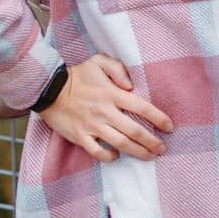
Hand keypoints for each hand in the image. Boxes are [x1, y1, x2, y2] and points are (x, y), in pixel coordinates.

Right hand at [38, 54, 173, 162]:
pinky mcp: (80, 136)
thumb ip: (118, 69)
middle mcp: (105, 112)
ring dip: (137, 152)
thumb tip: (131, 86)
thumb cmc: (78, 75)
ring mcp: (92, 126)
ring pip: (120, 143)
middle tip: (163, 148)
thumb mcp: (98, 61)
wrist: (49, 89)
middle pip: (134, 131)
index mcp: (112, 94)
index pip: (141, 107)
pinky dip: (108, 156)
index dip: (158, 118)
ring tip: (150, 156)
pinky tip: (117, 156)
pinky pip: (97, 151)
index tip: (169, 127)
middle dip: (152, 142)